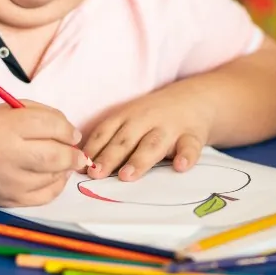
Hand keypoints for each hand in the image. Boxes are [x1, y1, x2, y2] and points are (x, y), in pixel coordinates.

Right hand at [0, 101, 87, 206]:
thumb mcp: (8, 112)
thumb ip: (41, 115)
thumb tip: (71, 134)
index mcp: (5, 128)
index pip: (48, 126)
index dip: (67, 130)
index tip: (72, 134)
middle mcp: (7, 156)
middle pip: (55, 156)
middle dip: (73, 154)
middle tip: (77, 152)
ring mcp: (10, 182)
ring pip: (53, 176)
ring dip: (64, 168)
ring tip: (61, 161)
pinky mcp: (12, 201)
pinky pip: (47, 195)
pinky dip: (57, 184)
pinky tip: (54, 175)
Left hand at [82, 87, 214, 181]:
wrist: (195, 99)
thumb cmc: (154, 117)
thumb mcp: (131, 120)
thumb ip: (112, 140)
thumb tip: (83, 166)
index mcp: (127, 116)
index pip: (106, 131)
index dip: (92, 148)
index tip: (80, 166)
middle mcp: (146, 120)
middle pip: (125, 140)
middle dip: (109, 157)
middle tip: (96, 174)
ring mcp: (169, 128)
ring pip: (152, 144)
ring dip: (139, 160)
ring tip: (126, 176)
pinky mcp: (192, 136)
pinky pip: (189, 147)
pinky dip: (186, 157)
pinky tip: (180, 167)